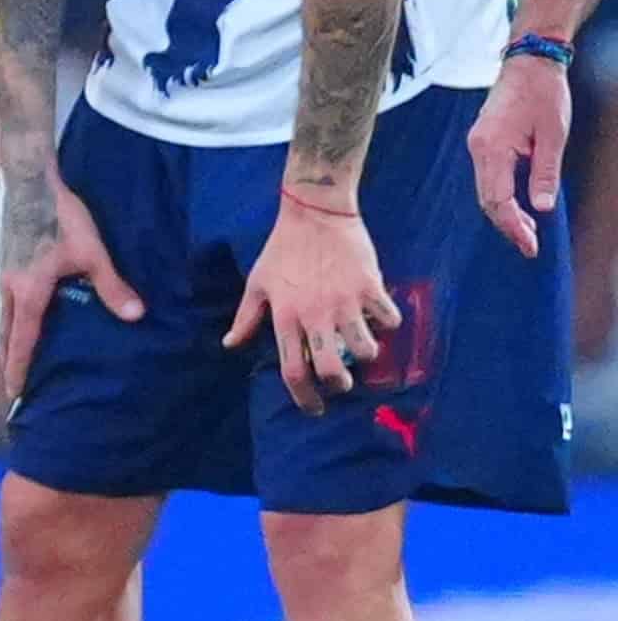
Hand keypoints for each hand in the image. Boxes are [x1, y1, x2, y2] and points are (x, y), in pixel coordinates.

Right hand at [0, 175, 143, 409]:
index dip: (19, 368)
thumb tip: (135, 316)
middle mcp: (10, 287)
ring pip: (5, 317)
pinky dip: (14, 320)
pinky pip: (9, 301)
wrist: (31, 182)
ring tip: (19, 358)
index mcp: (29, 292)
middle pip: (7, 333)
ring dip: (11, 340)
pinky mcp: (8, 261)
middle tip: (14, 386)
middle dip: (10, 361)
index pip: (22, 340)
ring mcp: (6, 273)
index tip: (14, 394)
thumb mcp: (92, 252)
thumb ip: (111, 285)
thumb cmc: (61, 217)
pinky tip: (27, 318)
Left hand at [228, 195, 399, 412]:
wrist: (315, 212)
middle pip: (330, 369)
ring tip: (360, 345)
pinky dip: (388, 323)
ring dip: (366, 355)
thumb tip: (230, 344)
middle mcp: (315, 315)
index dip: (304, 397)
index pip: (292, 370)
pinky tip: (378, 316)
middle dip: (339, 385)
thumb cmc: (282, 249)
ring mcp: (345, 302)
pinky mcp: (370, 286)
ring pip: (365, 350)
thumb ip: (246, 317)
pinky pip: (389, 319)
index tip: (313, 408)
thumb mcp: (257, 282)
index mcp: (285, 317)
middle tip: (340, 381)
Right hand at [470, 53, 571, 257]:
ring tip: (528, 230)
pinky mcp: (483, 142)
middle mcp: (478, 148)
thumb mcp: (553, 135)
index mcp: (492, 147)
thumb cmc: (544, 94)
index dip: (513, 225)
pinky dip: (501, 197)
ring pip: (485, 190)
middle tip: (530, 246)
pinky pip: (488, 178)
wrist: (529, 63)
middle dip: (507, 225)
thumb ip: (545, 173)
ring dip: (504, 213)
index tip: (531, 245)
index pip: (498, 198)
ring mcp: (477, 145)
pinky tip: (518, 205)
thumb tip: (542, 208)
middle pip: (486, 199)